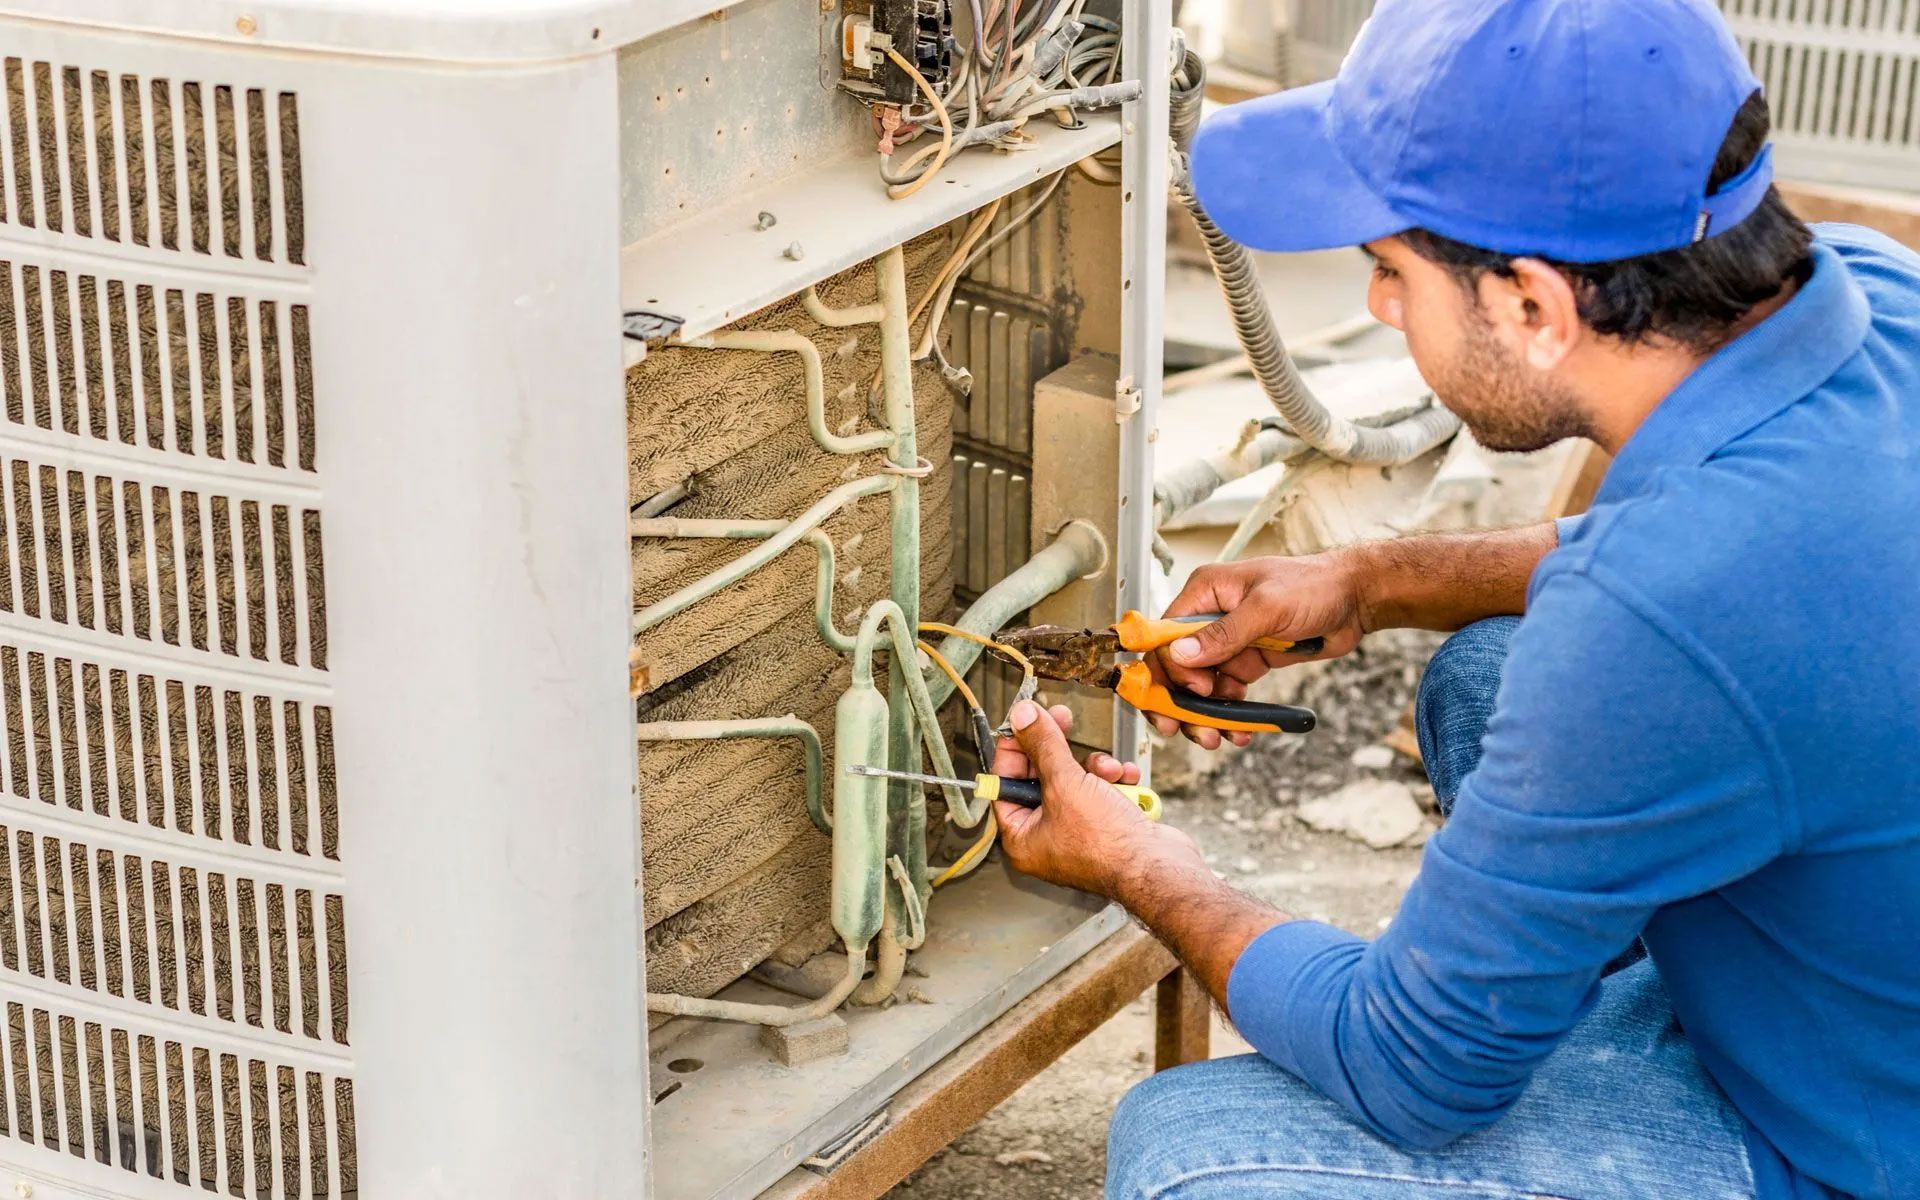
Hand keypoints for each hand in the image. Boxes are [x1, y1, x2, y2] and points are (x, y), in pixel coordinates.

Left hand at [991, 700, 1205, 901]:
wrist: (1160, 868)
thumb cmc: (1108, 846)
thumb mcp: (1066, 784)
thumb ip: (1043, 746)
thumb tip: (1022, 718)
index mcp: (1022, 838)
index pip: (1005, 783)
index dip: (1014, 748)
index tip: (1024, 721)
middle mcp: (1047, 839)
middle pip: (1043, 778)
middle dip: (1062, 752)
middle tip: (1062, 719)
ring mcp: (1079, 833)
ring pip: (1077, 781)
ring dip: (1095, 767)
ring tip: (1108, 770)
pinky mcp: (1107, 827)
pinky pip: (1102, 792)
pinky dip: (1115, 782)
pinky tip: (1126, 780)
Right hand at [1151, 550, 1368, 749]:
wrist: (1354, 599)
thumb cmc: (1314, 586)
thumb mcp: (1267, 607)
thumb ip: (1224, 633)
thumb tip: (1181, 654)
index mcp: (1205, 593)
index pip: (1165, 636)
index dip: (1168, 670)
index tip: (1189, 695)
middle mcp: (1210, 617)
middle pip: (1177, 666)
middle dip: (1180, 701)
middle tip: (1185, 729)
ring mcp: (1228, 642)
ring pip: (1200, 687)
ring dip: (1204, 715)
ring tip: (1215, 737)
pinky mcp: (1247, 661)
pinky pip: (1226, 693)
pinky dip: (1230, 714)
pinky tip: (1239, 730)